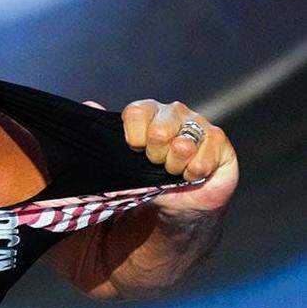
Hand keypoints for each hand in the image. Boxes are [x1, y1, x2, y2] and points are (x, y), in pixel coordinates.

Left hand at [114, 99, 238, 214]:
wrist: (176, 204)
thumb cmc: (147, 179)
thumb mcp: (121, 160)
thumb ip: (105, 134)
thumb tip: (89, 104)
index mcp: (148, 111)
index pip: (136, 112)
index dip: (133, 137)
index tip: (134, 150)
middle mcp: (173, 113)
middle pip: (158, 132)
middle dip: (154, 157)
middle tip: (156, 164)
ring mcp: (198, 124)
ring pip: (181, 146)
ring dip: (174, 167)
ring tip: (174, 170)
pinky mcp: (218, 141)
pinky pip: (202, 159)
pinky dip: (193, 173)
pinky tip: (191, 175)